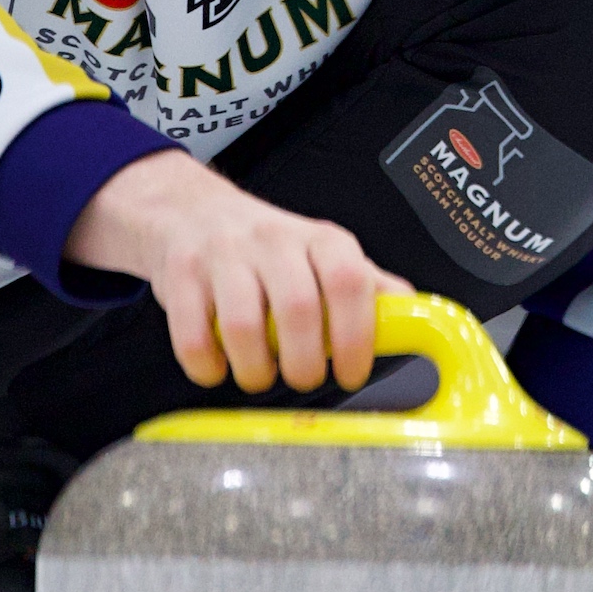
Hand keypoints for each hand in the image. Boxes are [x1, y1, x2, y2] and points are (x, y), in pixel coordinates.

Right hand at [65, 152, 407, 394]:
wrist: (189, 211)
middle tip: (302, 380)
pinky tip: (217, 368)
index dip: (356, 335)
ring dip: (256, 370)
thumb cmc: (264, 245)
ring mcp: (223, 255)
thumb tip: (412, 314)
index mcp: (320, 239)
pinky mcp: (179, 274)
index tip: (351, 373)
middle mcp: (274, 240)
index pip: (349, 281)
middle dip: (304, 363)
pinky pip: (193, 336)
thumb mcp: (321, 253)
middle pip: (299, 309)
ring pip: (245, 326)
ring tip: (260, 376)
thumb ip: (364, 283)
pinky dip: (208, 367)